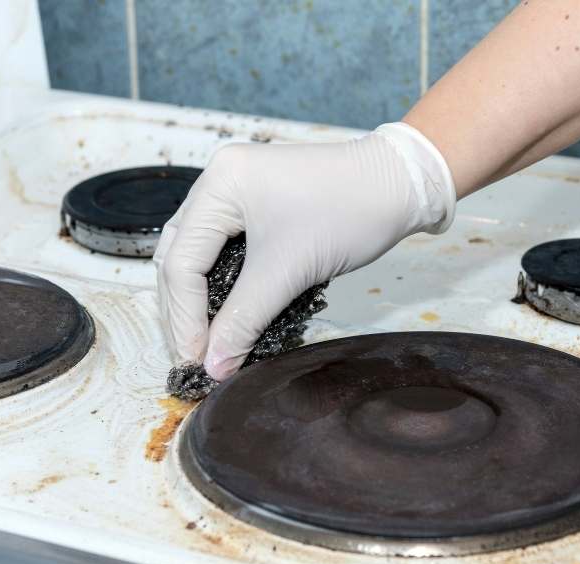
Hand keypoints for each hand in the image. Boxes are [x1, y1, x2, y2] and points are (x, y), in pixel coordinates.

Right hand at [153, 123, 455, 380]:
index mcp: (220, 183)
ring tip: (202, 344)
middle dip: (183, 312)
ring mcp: (234, 190)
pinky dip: (216, 286)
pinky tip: (220, 316)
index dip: (185, 317)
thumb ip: (244, 320)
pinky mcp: (253, 204)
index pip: (181, 260)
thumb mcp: (290, 271)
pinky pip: (219, 250)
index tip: (196, 360)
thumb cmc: (350, 212)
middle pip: (180, 256)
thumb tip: (215, 366)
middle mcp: (218, 180)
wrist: (400, 185)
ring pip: (196, 255)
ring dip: (196, 301)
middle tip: (192, 358)